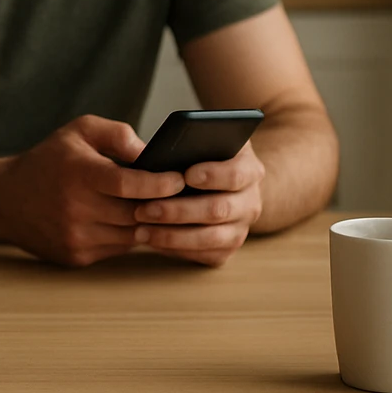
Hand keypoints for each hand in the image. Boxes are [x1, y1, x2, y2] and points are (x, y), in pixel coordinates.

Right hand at [0, 115, 184, 266]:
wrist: (3, 199)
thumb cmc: (48, 161)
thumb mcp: (77, 132)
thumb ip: (117, 134)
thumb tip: (151, 153)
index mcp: (77, 173)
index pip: (129, 184)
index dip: (160, 183)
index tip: (180, 179)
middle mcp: (75, 208)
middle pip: (136, 213)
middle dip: (161, 205)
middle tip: (182, 195)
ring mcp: (75, 236)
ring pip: (132, 235)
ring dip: (148, 223)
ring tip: (160, 208)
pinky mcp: (76, 256)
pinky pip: (117, 249)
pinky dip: (128, 235)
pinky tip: (130, 221)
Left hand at [132, 140, 264, 265]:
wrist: (224, 184)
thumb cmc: (204, 156)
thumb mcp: (206, 138)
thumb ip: (194, 137)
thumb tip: (167, 146)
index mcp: (249, 169)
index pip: (236, 174)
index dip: (213, 175)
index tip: (186, 175)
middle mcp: (250, 202)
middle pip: (218, 210)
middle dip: (178, 211)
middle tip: (144, 210)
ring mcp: (241, 228)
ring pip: (211, 238)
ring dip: (173, 236)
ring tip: (141, 230)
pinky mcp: (228, 248)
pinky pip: (205, 255)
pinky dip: (177, 250)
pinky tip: (152, 241)